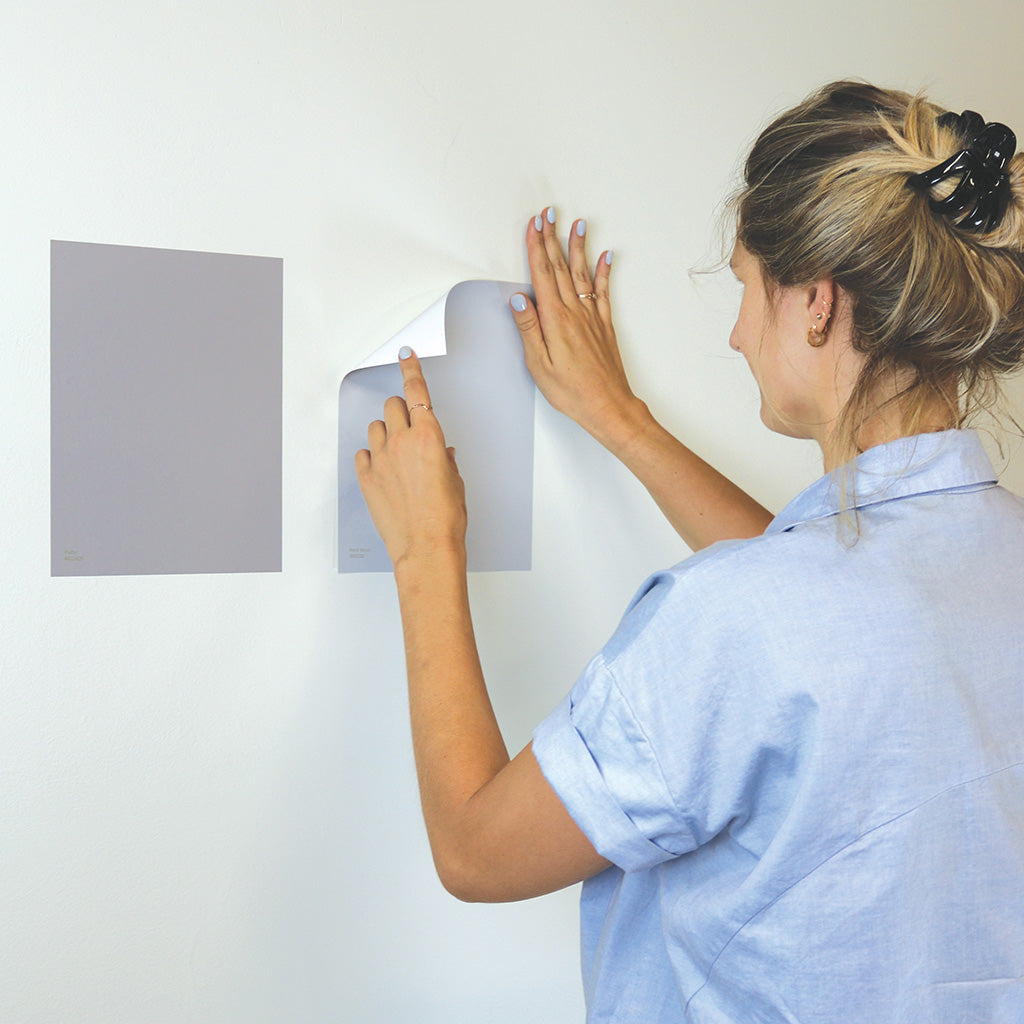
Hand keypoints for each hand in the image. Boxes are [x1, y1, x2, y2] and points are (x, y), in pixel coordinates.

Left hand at [355, 350, 466, 568]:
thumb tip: (441, 452)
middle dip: (401, 411)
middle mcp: (401, 442)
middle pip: (392, 406)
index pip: (416, 391)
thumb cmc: (446, 518)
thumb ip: (445, 458)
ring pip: (375, 428)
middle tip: (409, 427)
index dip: (411, 369)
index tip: (406, 356)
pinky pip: (364, 454)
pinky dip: (372, 457)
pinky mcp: (366, 478)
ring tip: (396, 454)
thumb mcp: (455, 481)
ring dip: (385, 433)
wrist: (426, 547)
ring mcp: (380, 460)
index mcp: (428, 437)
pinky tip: (383, 470)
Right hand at [509, 207, 643, 448]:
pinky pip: (603, 291)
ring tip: (577, 223)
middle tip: (549, 213)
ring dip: (577, 247)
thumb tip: (518, 299)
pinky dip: (604, 271)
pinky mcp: (604, 326)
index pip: (542, 275)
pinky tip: (606, 256)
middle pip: (560, 267)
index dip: (537, 247)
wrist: (608, 405)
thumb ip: (529, 328)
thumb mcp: (539, 364)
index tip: (534, 225)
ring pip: (582, 273)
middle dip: (553, 238)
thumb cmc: (572, 391)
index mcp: (555, 320)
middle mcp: (575, 312)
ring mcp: (592, 317)